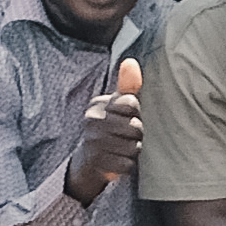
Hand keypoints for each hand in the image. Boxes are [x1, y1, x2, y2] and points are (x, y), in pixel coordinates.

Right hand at [69, 62, 145, 201]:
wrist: (89, 161)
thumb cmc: (110, 127)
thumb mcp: (118, 105)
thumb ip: (127, 85)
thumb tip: (130, 61)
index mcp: (97, 105)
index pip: (131, 103)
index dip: (134, 113)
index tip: (124, 117)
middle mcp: (91, 121)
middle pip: (136, 127)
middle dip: (136, 134)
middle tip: (123, 137)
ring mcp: (92, 142)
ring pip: (134, 146)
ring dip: (132, 150)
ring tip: (119, 148)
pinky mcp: (96, 163)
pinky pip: (128, 164)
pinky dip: (126, 164)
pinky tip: (116, 161)